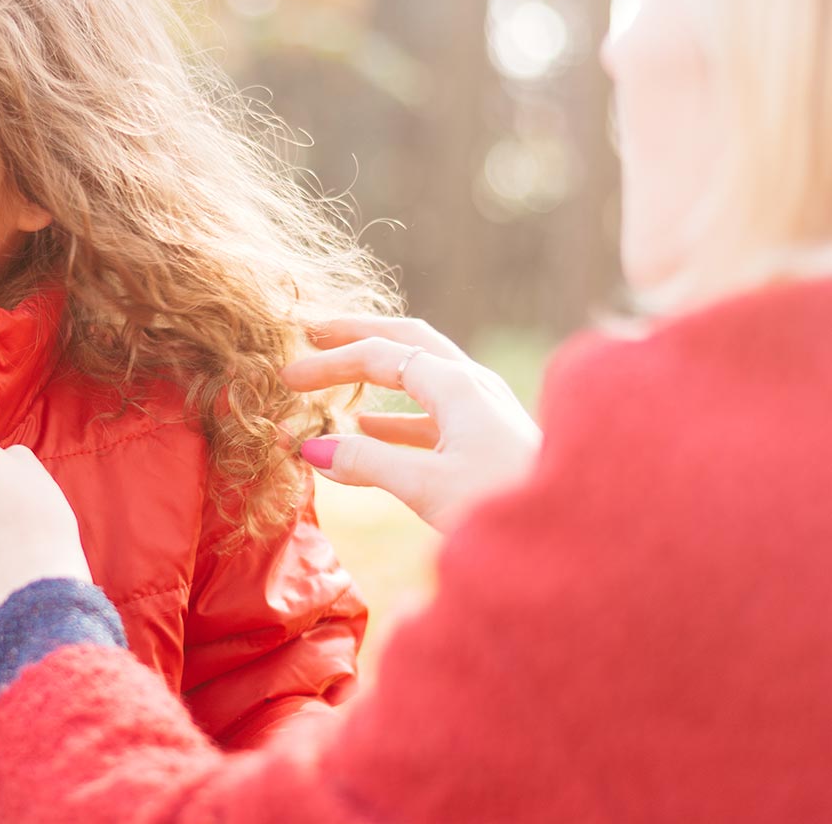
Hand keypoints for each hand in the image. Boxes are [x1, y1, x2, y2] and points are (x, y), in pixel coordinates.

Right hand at [282, 316, 541, 530]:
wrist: (578, 535)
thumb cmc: (503, 505)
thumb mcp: (427, 486)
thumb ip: (367, 462)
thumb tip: (311, 448)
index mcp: (457, 386)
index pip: (380, 355)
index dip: (330, 362)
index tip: (289, 377)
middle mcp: (473, 385)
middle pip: (406, 342)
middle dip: (357, 335)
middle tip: (313, 332)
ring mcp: (484, 409)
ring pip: (419, 374)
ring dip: (374, 373)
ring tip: (334, 378)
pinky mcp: (488, 438)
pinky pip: (430, 411)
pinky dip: (392, 411)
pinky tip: (367, 425)